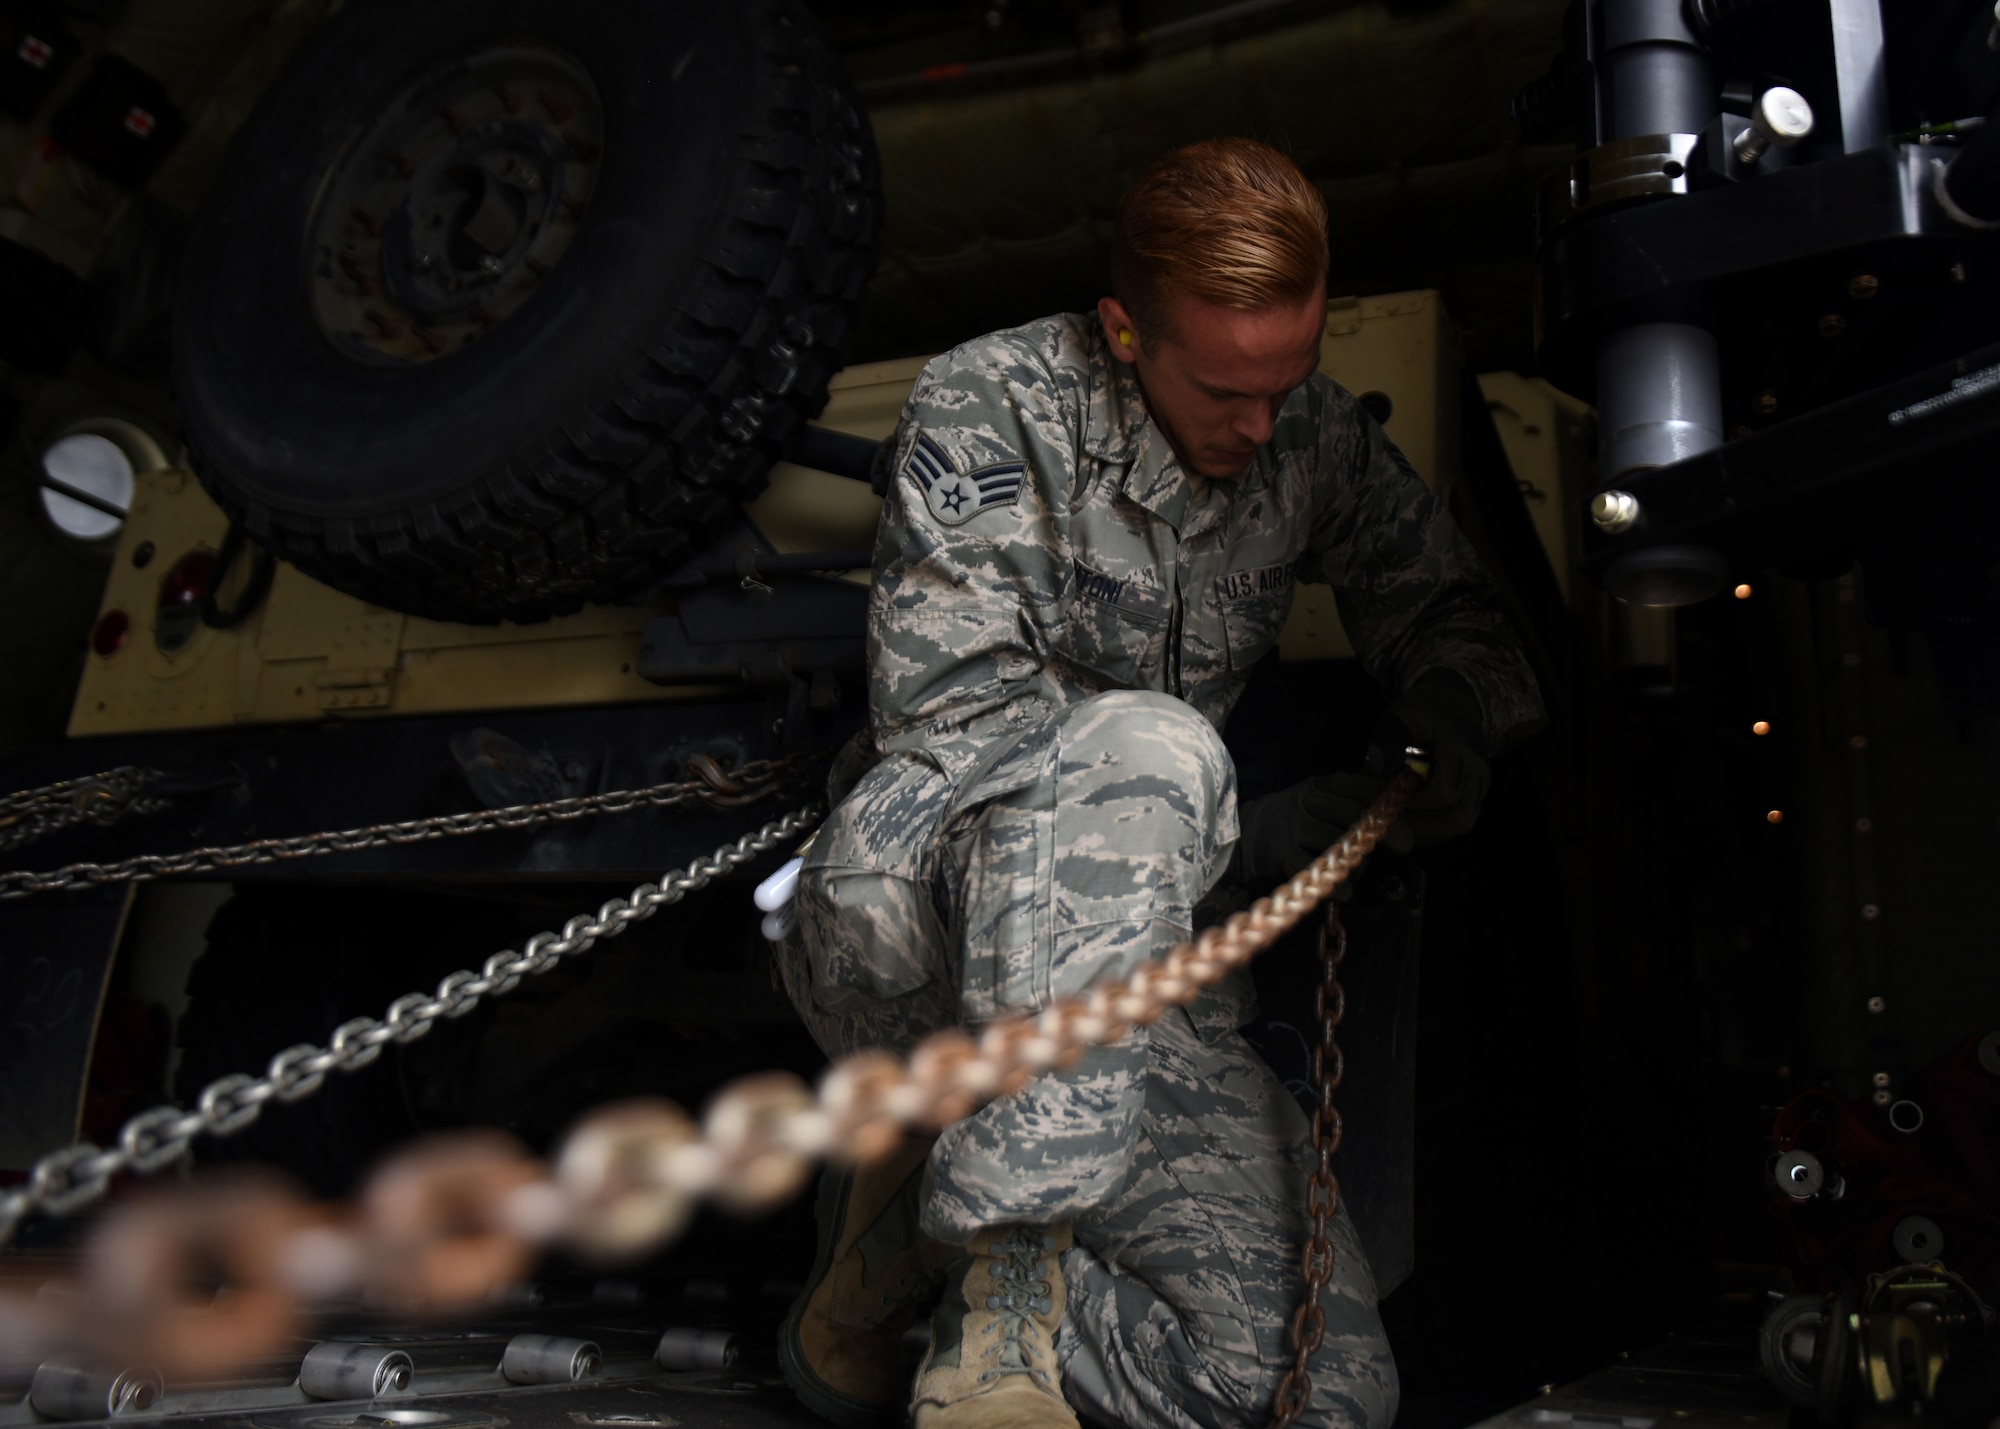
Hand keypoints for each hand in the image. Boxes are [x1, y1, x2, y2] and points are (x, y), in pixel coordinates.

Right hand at [1230, 771, 1412, 884]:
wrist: (1244, 834)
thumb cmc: (1291, 817)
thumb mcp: (1315, 795)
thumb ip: (1346, 791)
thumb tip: (1386, 782)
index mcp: (1319, 786)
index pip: (1356, 785)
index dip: (1381, 796)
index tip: (1400, 806)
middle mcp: (1308, 802)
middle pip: (1352, 813)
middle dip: (1384, 828)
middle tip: (1407, 843)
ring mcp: (1295, 827)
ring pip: (1336, 842)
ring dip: (1357, 860)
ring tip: (1364, 870)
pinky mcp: (1284, 853)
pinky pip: (1315, 868)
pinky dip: (1334, 883)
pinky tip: (1347, 892)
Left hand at [1365, 670, 1489, 843]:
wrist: (1452, 703)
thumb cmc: (1423, 709)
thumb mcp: (1400, 717)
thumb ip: (1385, 743)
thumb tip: (1372, 775)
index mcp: (1461, 749)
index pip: (1443, 792)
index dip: (1413, 803)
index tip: (1386, 800)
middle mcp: (1478, 772)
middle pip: (1461, 818)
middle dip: (1422, 826)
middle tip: (1389, 821)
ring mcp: (1480, 785)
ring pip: (1461, 824)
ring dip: (1427, 830)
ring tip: (1395, 822)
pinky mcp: (1474, 794)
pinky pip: (1456, 822)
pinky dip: (1432, 828)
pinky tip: (1406, 820)